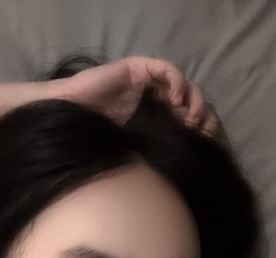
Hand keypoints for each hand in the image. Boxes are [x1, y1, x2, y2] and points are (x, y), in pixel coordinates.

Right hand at [59, 55, 221, 138]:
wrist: (71, 115)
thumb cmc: (95, 136)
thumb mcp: (133, 150)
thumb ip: (152, 151)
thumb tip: (178, 171)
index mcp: (153, 117)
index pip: (184, 117)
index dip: (199, 127)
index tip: (204, 141)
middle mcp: (153, 98)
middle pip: (188, 99)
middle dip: (199, 113)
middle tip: (198, 129)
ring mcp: (146, 81)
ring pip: (182, 82)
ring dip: (191, 98)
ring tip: (190, 116)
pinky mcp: (138, 68)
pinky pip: (165, 69)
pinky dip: (176, 81)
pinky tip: (176, 99)